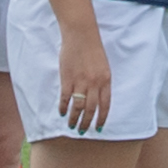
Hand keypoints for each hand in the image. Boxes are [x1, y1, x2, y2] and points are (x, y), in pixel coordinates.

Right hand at [52, 14, 113, 135]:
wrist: (82, 36)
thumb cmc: (93, 50)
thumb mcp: (103, 66)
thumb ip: (101, 82)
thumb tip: (96, 98)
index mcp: (106, 80)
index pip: (105, 104)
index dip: (102, 118)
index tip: (98, 127)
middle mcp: (94, 83)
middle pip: (91, 109)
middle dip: (87, 122)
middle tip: (82, 131)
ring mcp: (80, 81)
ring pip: (78, 106)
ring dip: (74, 118)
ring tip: (71, 126)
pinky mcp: (67, 79)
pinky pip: (65, 97)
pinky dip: (63, 107)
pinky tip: (62, 113)